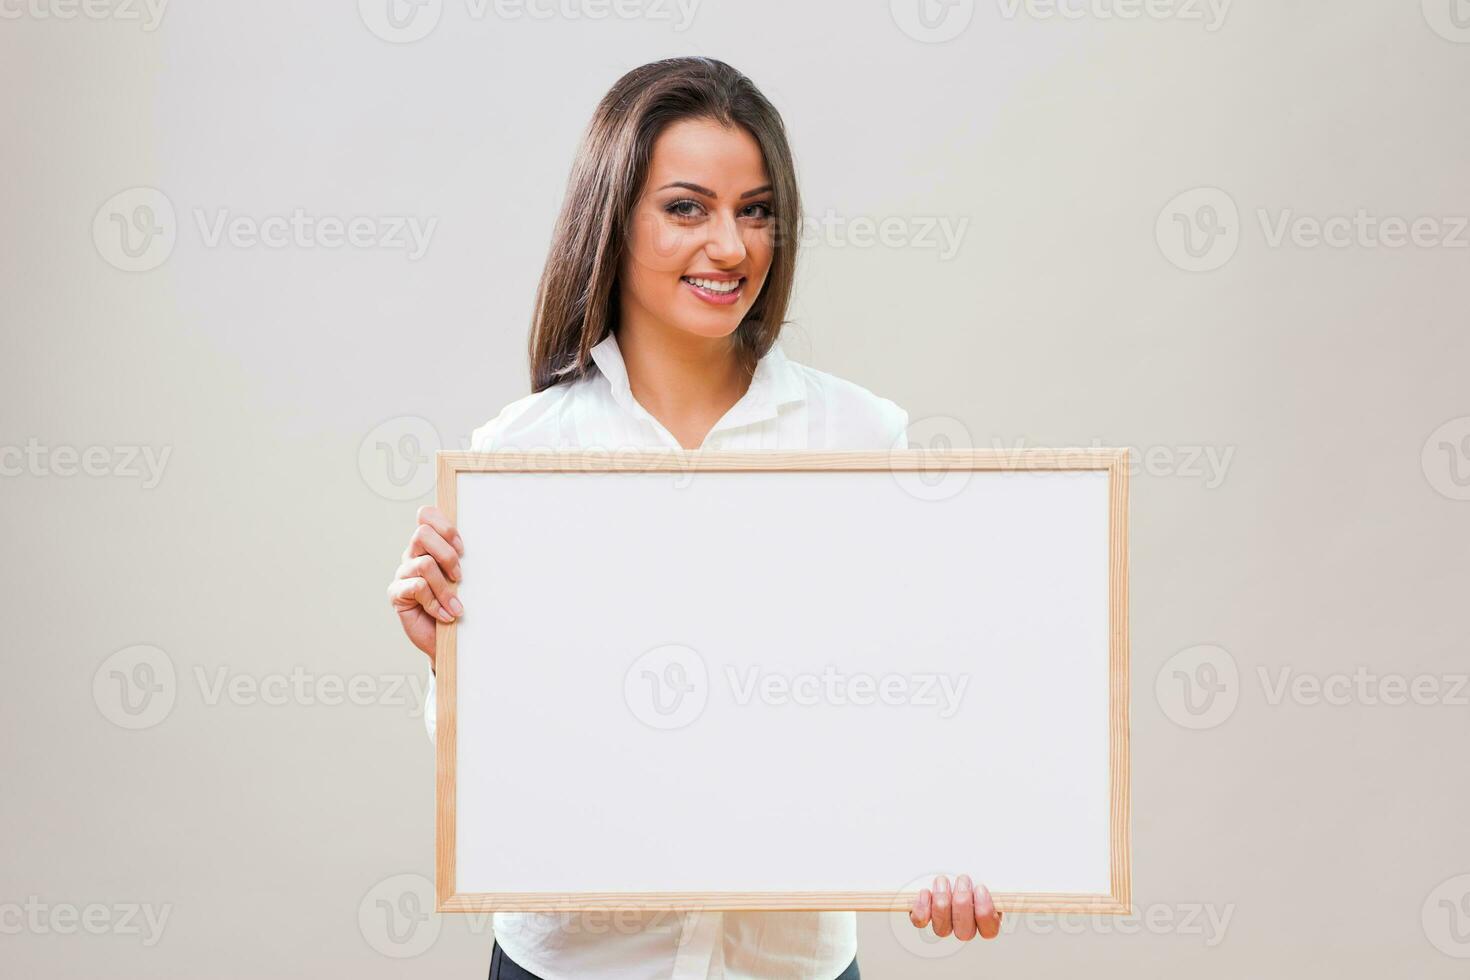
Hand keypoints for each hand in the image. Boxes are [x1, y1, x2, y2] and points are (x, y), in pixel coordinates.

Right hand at [387, 505, 463, 665]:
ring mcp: (403, 574)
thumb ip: (462, 559)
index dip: (445, 526)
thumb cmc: (457, 606)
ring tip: (456, 607)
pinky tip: (444, 615)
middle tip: (460, 578)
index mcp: (428, 545)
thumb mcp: (463, 580)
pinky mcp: (397, 594)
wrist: (446, 641)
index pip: (426, 515)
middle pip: (422, 533)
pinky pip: (418, 588)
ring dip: (445, 588)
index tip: (462, 548)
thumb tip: (477, 544)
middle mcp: (412, 555)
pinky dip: (436, 604)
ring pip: (424, 564)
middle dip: (447, 555)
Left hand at [909, 874, 1001, 941]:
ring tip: (943, 881)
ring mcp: (944, 924)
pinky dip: (922, 908)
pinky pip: (921, 921)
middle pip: (965, 931)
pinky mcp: (925, 917)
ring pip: (943, 929)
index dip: (985, 912)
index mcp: (984, 918)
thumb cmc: (967, 871)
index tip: (981, 888)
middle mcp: (964, 926)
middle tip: (962, 880)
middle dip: (963, 903)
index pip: (989, 930)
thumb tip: (1001, 876)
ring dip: (943, 903)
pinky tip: (925, 892)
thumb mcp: (984, 873)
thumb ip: (991, 880)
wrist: (946, 868)